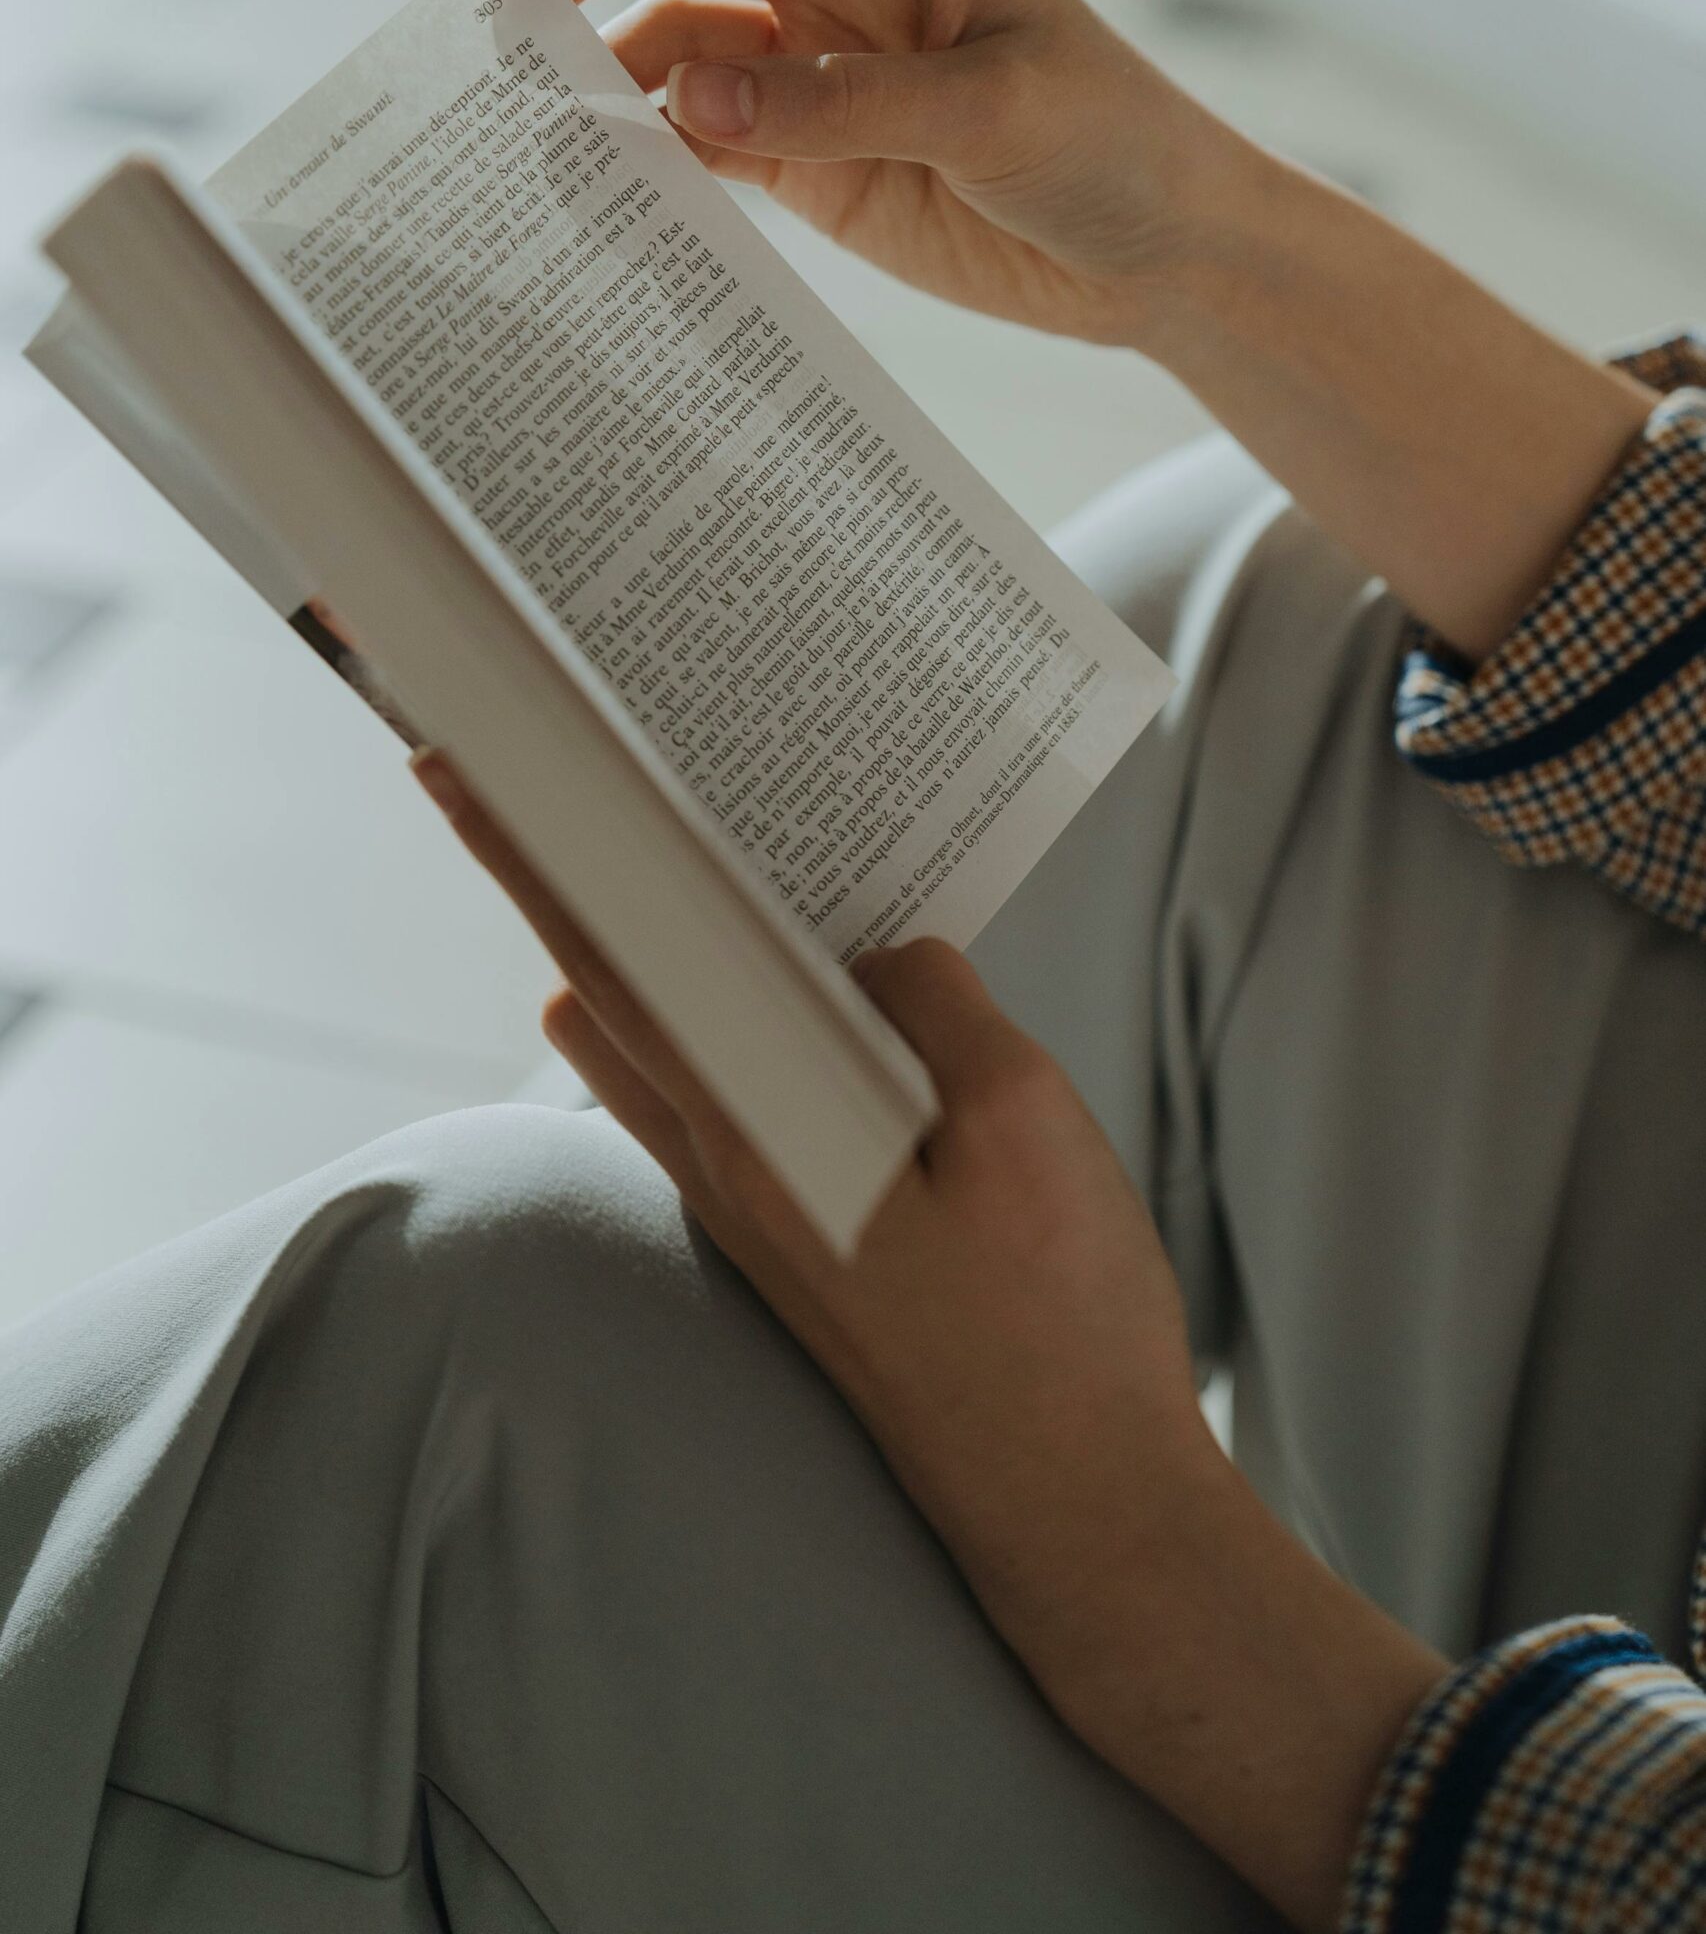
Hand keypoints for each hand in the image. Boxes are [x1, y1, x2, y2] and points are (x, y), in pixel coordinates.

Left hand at [416, 750, 1446, 1932]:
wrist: (1077, 1507)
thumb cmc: (1053, 1323)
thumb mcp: (1017, 1122)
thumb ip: (932, 1007)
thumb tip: (880, 950)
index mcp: (754, 1127)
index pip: (607, 956)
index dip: (535, 861)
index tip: (464, 768)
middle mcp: (723, 1166)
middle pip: (605, 987)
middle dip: (553, 880)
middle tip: (514, 777)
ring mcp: (755, 1208)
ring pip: (652, 1047)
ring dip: (625, 946)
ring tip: (633, 852)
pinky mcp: (800, 1238)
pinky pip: (721, 1093)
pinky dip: (708, 1015)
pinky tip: (774, 985)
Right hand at [514, 0, 1247, 346]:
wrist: (1162, 260)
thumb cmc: (1112, 143)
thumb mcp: (989, 110)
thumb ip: (839, 102)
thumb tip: (689, 91)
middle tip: (529, 15)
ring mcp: (824, 78)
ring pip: (688, 48)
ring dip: (620, 69)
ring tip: (552, 108)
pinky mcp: (817, 168)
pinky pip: (713, 144)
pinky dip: (656, 151)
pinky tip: (604, 168)